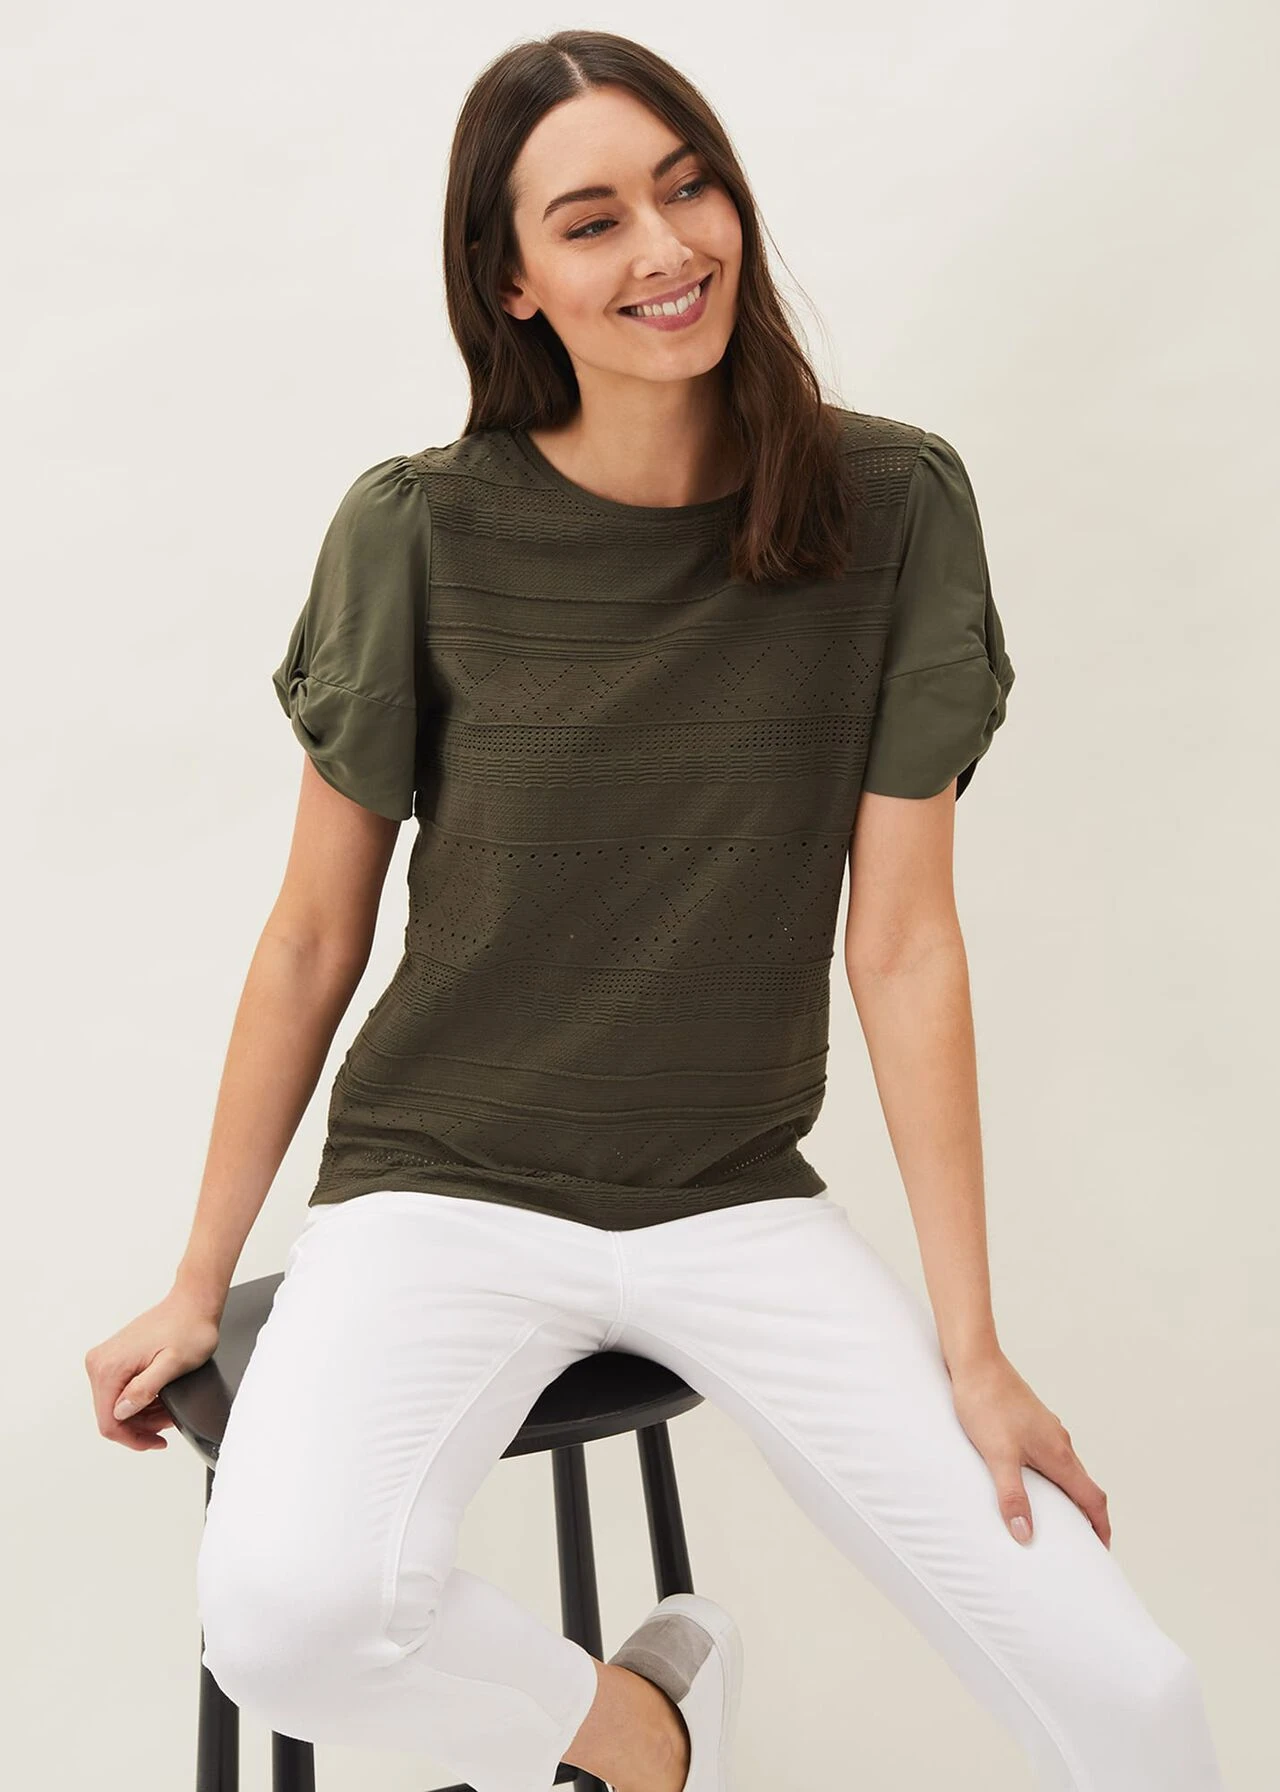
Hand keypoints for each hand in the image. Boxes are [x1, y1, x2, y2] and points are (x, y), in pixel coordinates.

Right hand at [84, 1287, 220, 1452]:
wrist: (192, 1304)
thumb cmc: (188, 1328)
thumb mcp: (173, 1364)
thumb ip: (145, 1389)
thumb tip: (122, 1411)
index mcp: (109, 1366)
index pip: (109, 1422)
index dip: (132, 1439)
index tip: (156, 1442)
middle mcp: (100, 1362)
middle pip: (112, 1415)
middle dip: (141, 1425)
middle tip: (168, 1422)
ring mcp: (106, 1359)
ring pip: (118, 1405)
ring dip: (143, 1414)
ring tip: (167, 1410)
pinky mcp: (115, 1358)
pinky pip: (122, 1390)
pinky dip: (142, 1400)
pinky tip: (160, 1398)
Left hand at [948, 1350, 1110, 1549]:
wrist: (975, 1362)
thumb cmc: (986, 1404)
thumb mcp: (997, 1456)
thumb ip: (1012, 1496)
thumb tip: (1026, 1536)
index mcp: (1059, 1454)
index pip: (1093, 1498)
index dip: (1101, 1527)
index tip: (1102, 1550)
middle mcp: (1059, 1441)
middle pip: (1083, 1485)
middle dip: (1086, 1516)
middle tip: (1078, 1542)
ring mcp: (1047, 1429)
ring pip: (1067, 1469)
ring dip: (1067, 1494)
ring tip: (1053, 1517)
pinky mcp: (1031, 1420)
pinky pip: (1050, 1455)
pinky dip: (1049, 1475)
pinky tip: (1027, 1478)